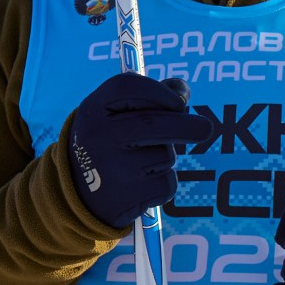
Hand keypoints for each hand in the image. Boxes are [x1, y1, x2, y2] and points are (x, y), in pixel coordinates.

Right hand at [64, 73, 212, 228]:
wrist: (78, 194)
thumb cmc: (108, 142)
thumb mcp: (113, 113)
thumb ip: (146, 97)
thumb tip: (180, 91)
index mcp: (94, 109)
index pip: (129, 87)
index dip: (161, 92)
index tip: (179, 101)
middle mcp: (98, 136)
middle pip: (153, 123)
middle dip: (188, 125)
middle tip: (206, 128)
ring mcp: (111, 168)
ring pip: (164, 156)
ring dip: (166, 157)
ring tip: (142, 163)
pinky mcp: (125, 197)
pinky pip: (166, 183)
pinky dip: (164, 183)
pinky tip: (142, 184)